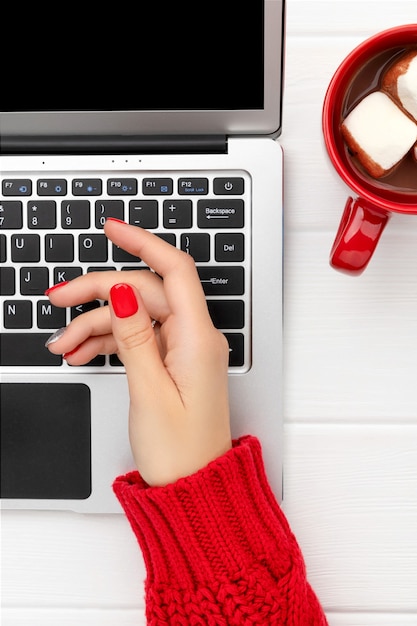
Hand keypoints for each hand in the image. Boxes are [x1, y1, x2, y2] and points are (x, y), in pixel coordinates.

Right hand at [46, 219, 231, 485]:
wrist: (194, 488)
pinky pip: (136, 337)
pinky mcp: (170, 362)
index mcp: (198, 338)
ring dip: (95, 323)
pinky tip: (80, 352)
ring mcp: (182, 349)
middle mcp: (194, 337)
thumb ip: (135, 337)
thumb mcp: (150, 391)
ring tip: (62, 345)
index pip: (174, 271)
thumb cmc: (181, 451)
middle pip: (143, 292)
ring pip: (133, 316)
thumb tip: (122, 293)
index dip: (143, 243)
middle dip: (98, 293)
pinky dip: (107, 341)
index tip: (112, 228)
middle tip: (57, 300)